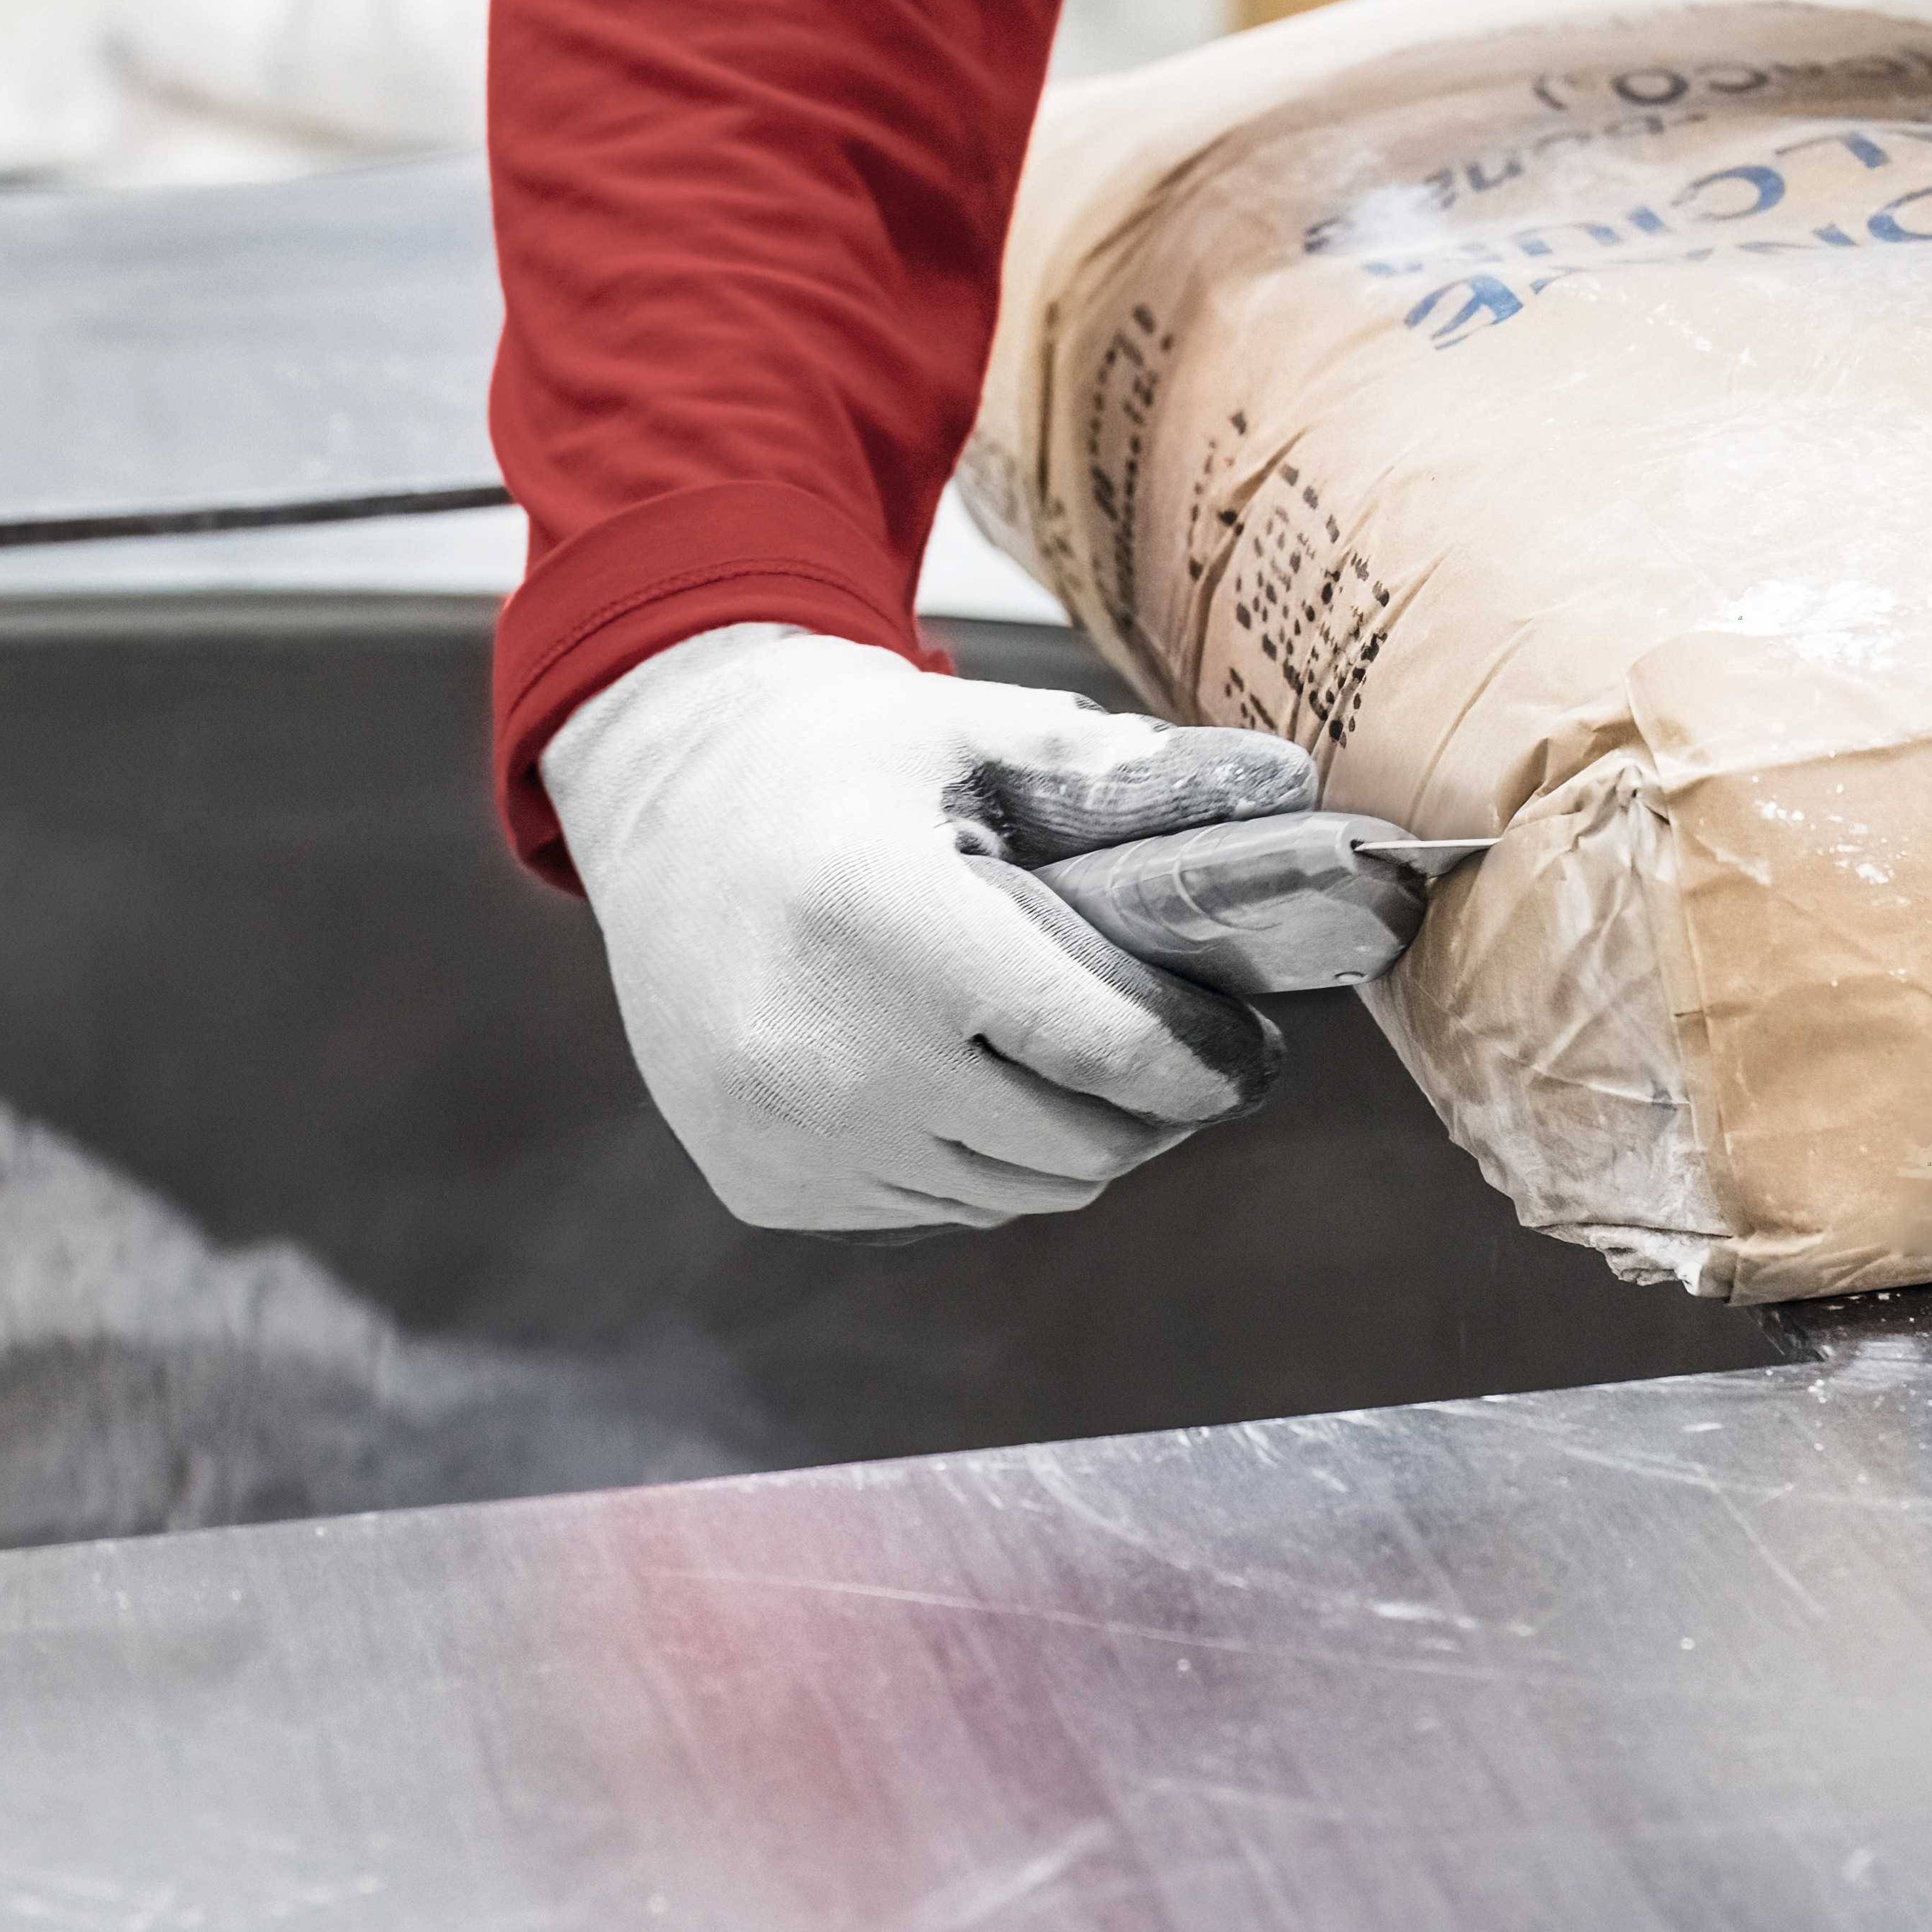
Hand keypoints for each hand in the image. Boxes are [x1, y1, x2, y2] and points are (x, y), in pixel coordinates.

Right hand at [541, 624, 1432, 1231]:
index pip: (1100, 1046)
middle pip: (1072, 1142)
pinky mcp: (759, 1182)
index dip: (1201, 1061)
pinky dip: (974, 1160)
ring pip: (1007, 1191)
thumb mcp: (964, 727)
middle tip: (1184, 1061)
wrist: (656, 804)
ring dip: (1066, 1142)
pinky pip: (926, 1204)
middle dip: (1151, 1110)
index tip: (1250, 1050)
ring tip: (1081, 1066)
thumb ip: (1109, 774)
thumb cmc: (829, 759)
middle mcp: (826, 1049)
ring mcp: (785, 1132)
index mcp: (888, 921)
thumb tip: (1275, 790)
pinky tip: (969, 1080)